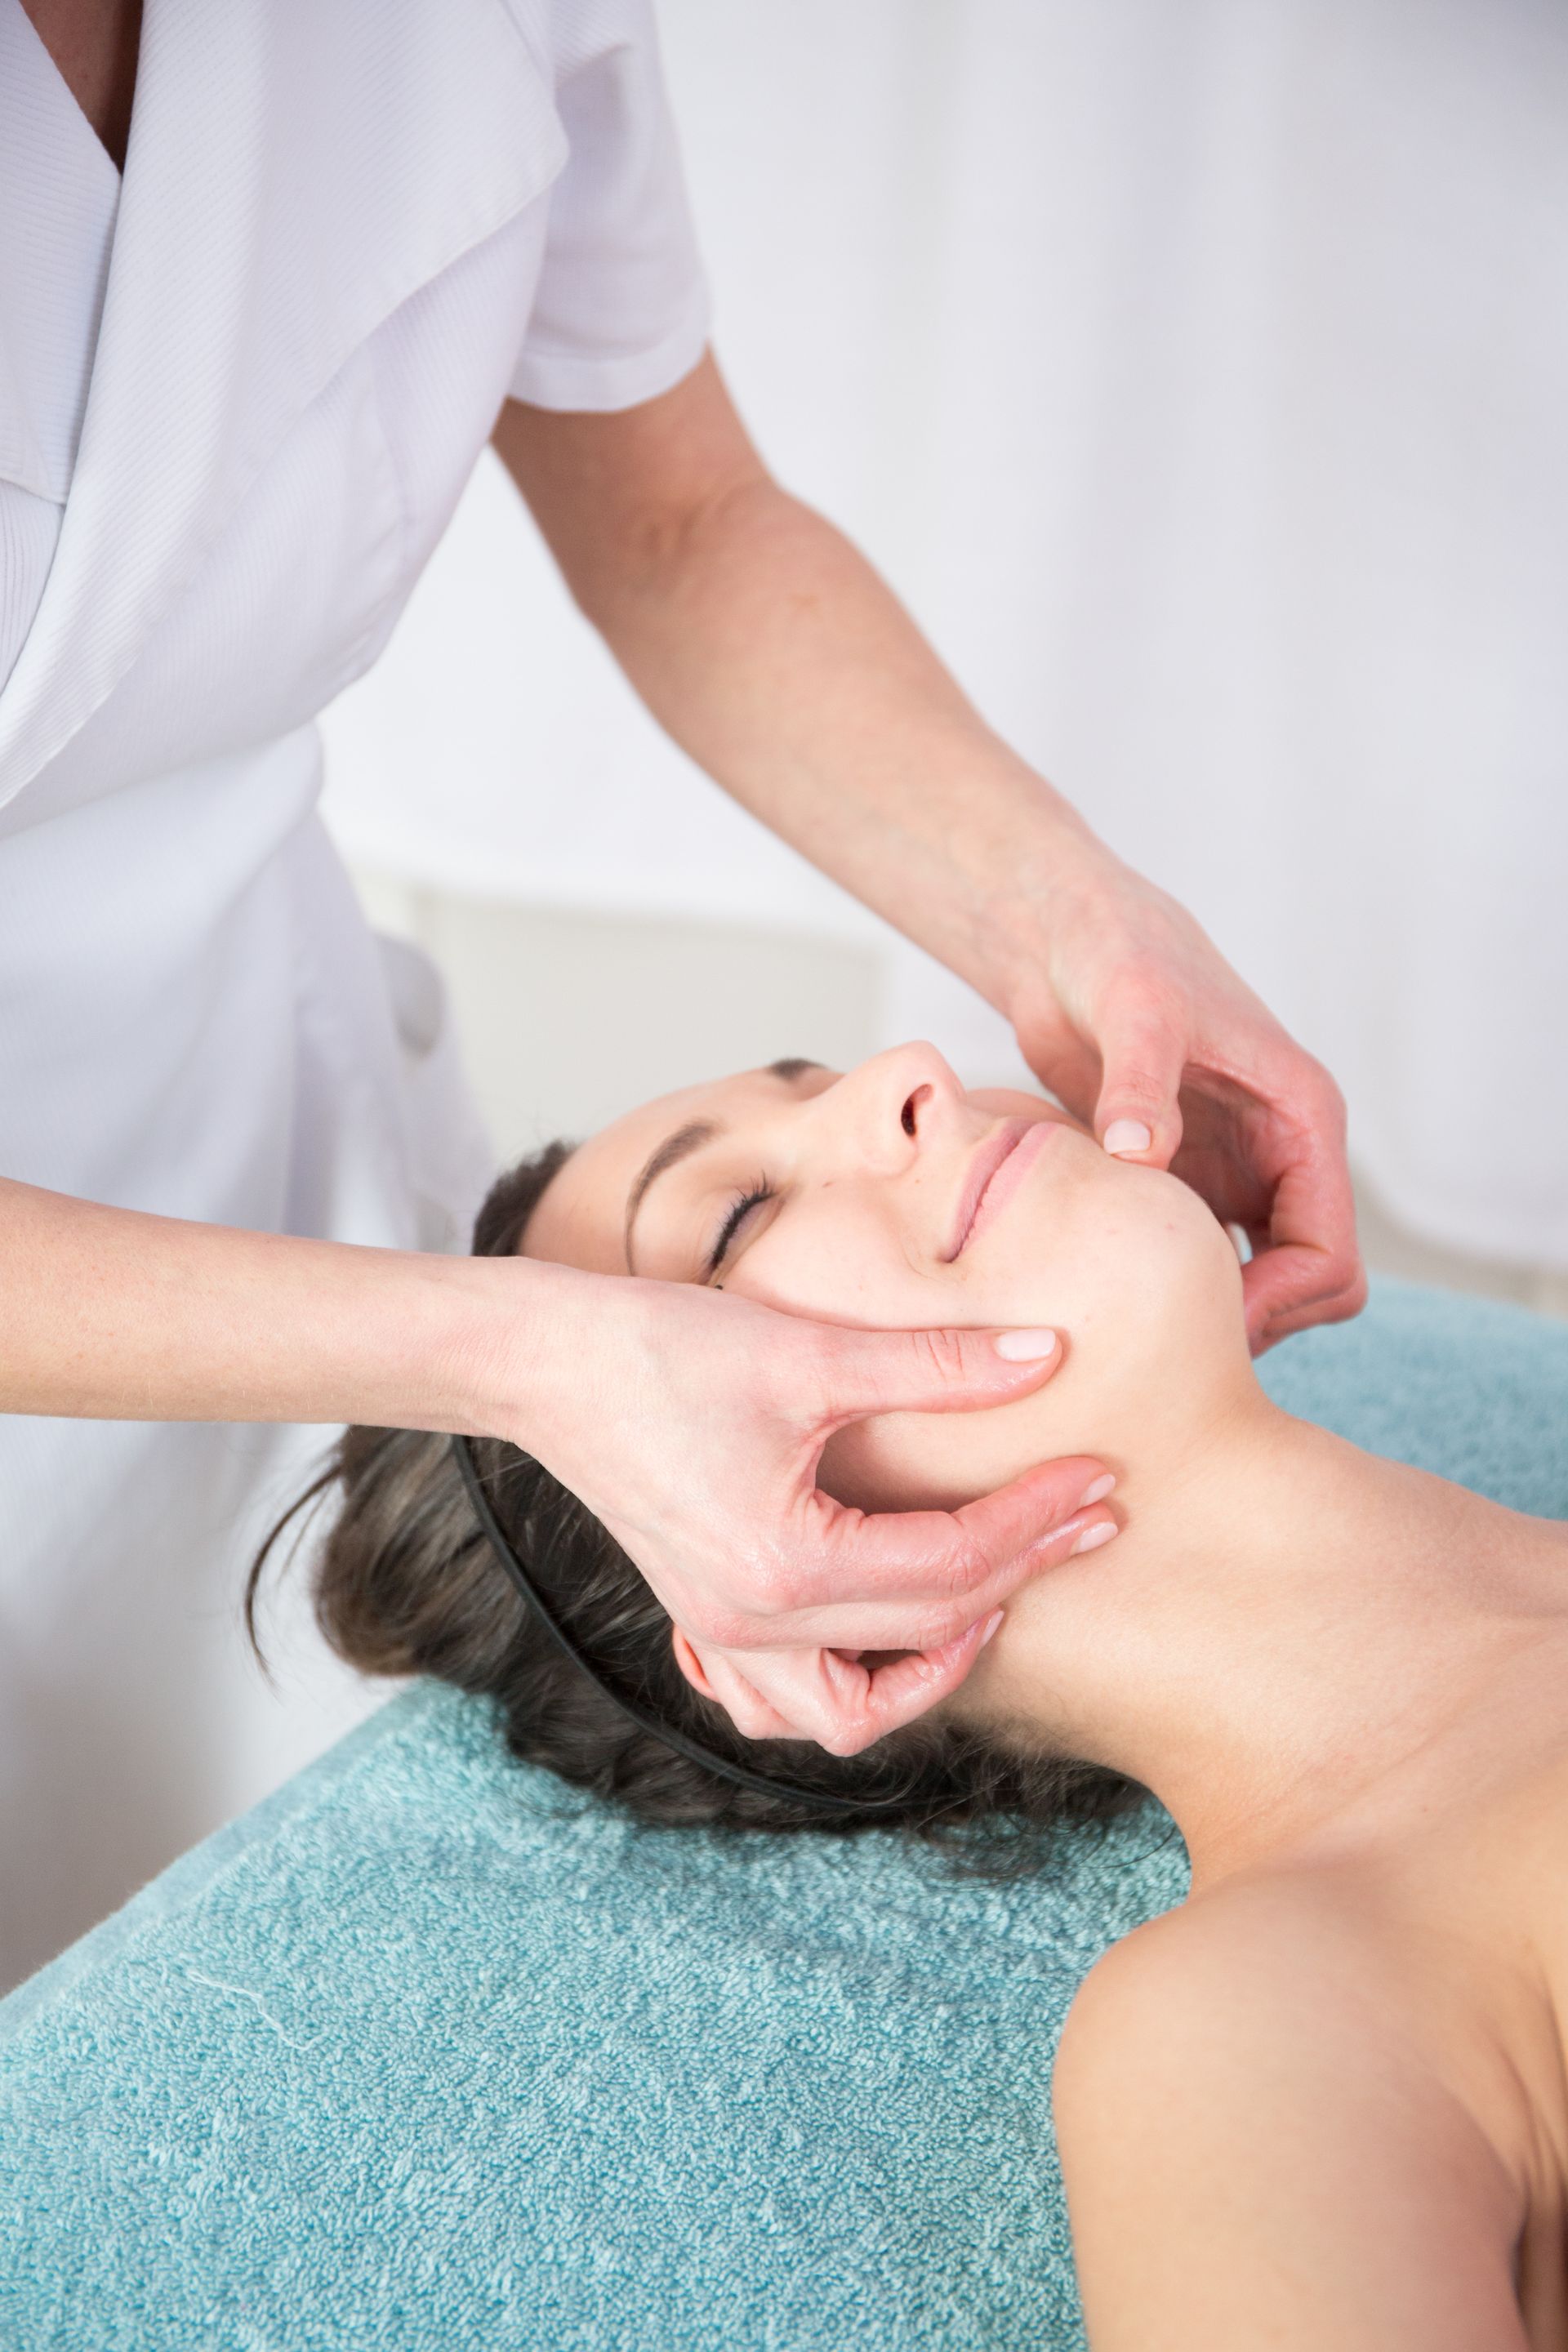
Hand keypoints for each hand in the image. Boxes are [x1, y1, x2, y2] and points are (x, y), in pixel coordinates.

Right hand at [511, 1266, 1118, 1753]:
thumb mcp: (809, 1350)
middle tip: (1087, 1517)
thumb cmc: (660, 1348)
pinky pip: (781, 1701)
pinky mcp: (703, 1616)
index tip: (1099, 1477)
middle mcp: (752, 1626)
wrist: (542, 1363)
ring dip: (928, 1672)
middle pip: (925, 1632)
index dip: (1037, 1521)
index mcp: (784, 1569)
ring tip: (992, 1600)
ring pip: (846, 1715)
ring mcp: (721, 1633)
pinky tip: (881, 1632)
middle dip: (1020, 1574)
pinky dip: (842, 1687)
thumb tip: (1047, 1358)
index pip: (951, 1568)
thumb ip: (935, 1365)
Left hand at [1008, 850, 1365, 1352]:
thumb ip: (1140, 1079)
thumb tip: (1140, 1152)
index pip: (1330, 1255)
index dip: (1276, 1303)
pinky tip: (1105, 1296)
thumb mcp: (1133, 1008)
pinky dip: (1169, 1287)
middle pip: (1308, 1288)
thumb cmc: (1116, 956)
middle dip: (1251, 1323)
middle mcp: (1281, 1156)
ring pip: (1258, 1285)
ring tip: (1129, 1327)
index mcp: (1302, 1120)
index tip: (1196, 1321)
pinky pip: (1197, 1263)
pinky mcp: (1182, 1184)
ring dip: (1209, 1312)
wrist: (1067, 940)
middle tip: (1160, 1343)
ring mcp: (1233, 1176)